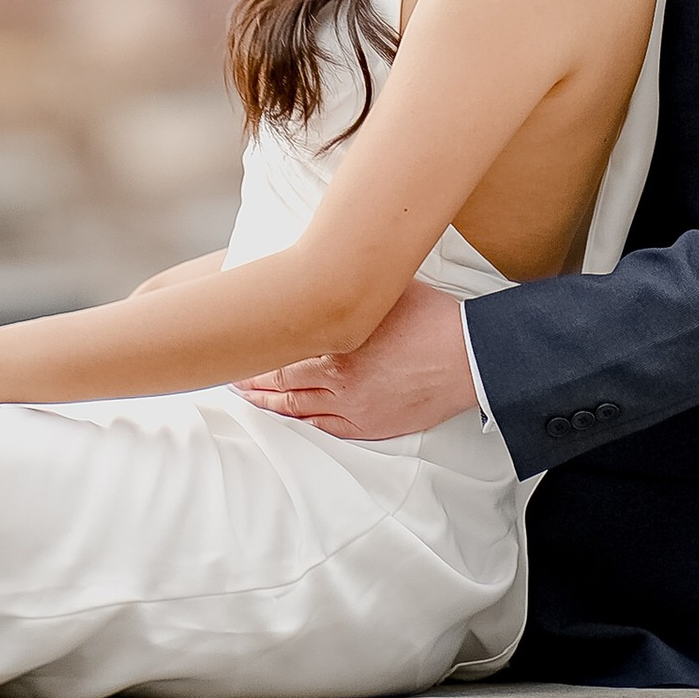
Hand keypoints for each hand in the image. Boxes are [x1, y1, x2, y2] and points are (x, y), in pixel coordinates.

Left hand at [237, 278, 475, 438]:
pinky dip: (303, 422)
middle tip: (230, 376)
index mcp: (337, 348)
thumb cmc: (430, 318)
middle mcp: (339, 383)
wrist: (468, 358)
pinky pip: (327, 428)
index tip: (236, 350)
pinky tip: (292, 417)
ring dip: (270, 405)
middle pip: (281, 387)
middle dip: (252, 383)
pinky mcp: (372, 426)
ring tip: (250, 398)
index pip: (279, 357)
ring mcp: (355, 410)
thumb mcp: (382, 290)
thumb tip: (324, 268)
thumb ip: (348, 287)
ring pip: (299, 411)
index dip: (253, 357)